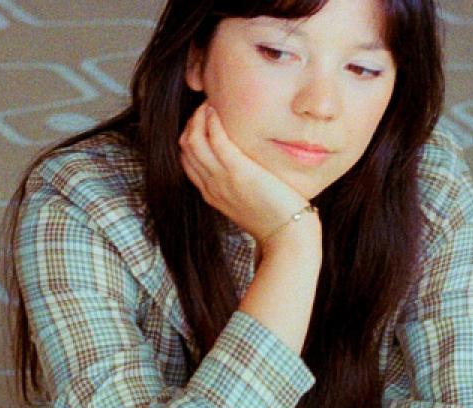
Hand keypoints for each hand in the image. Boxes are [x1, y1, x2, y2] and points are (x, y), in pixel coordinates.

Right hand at [179, 101, 319, 248]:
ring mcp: (222, 180)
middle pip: (186, 148)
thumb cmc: (276, 221)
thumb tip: (248, 171)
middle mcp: (211, 186)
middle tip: (206, 107)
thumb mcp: (250, 202)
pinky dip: (212, 121)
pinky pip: (215, 139)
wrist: (286, 237)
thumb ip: (241, 186)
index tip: (204, 121)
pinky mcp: (238, 172)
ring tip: (210, 104)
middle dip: (192, 123)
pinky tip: (218, 110)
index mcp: (212, 194)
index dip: (191, 136)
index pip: (188, 160)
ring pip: (193, 140)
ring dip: (199, 117)